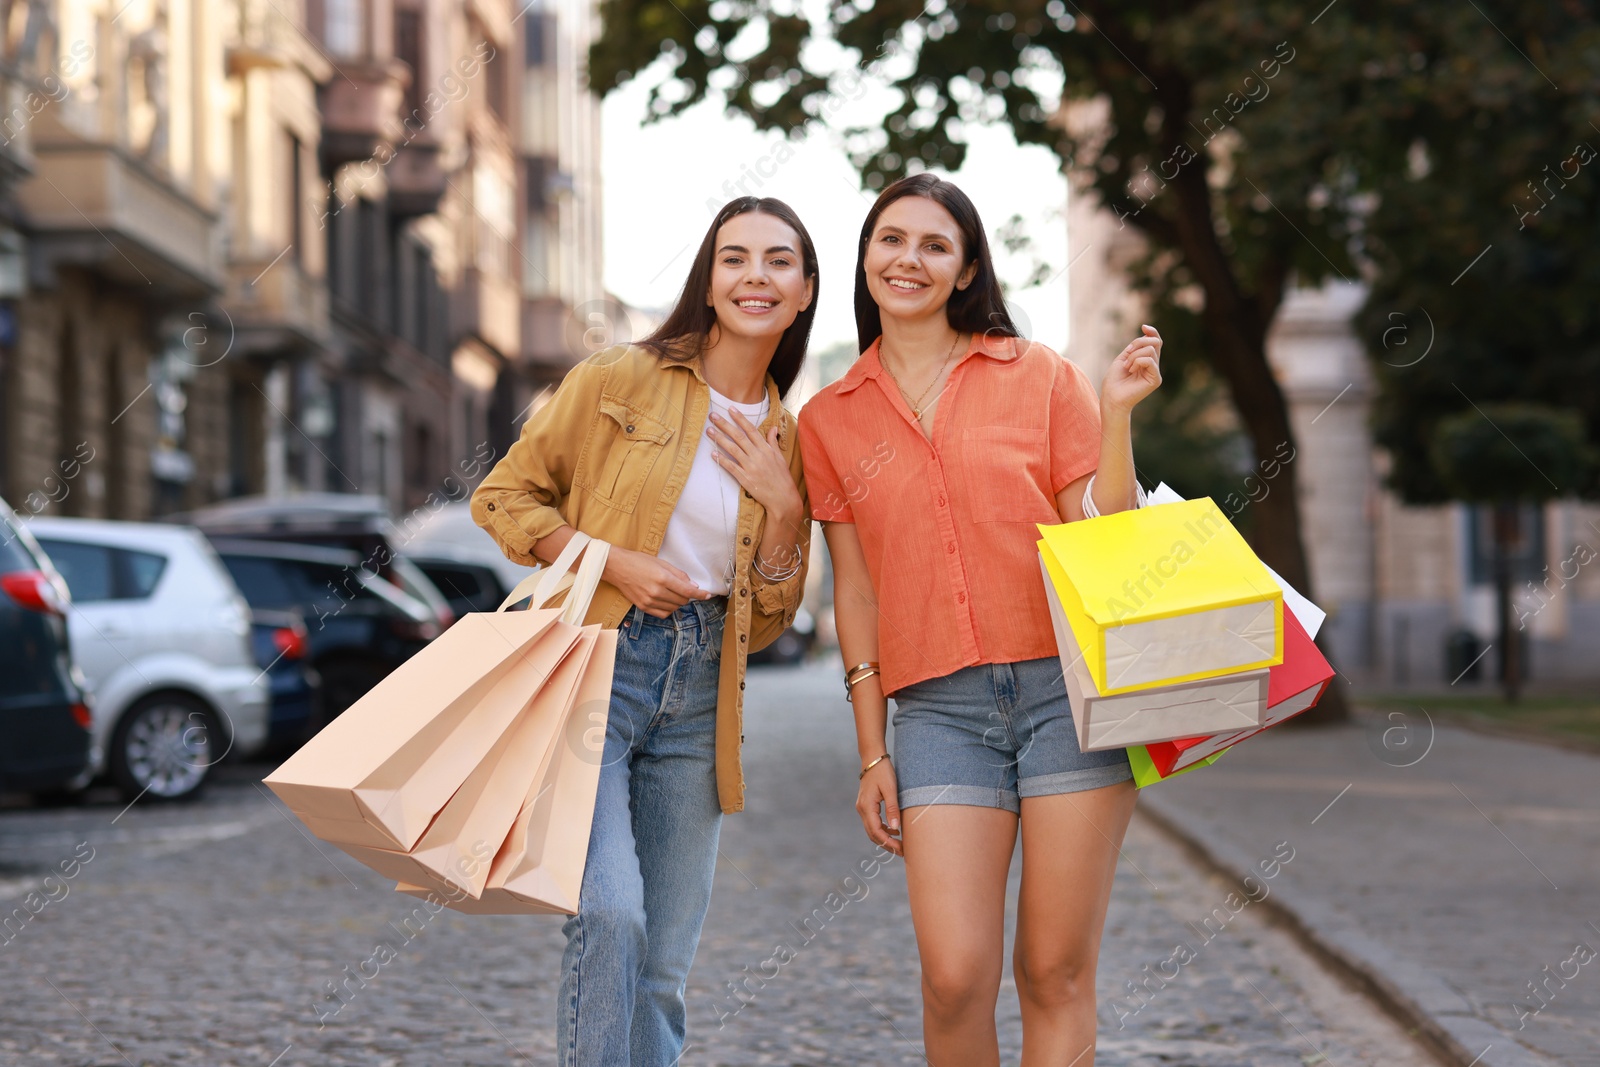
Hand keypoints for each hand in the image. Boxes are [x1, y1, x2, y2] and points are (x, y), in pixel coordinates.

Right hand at [602, 545, 710, 617]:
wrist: (617, 567)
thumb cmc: (639, 561)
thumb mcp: (662, 563)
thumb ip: (679, 575)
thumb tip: (693, 586)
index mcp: (663, 578)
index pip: (688, 591)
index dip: (700, 595)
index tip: (707, 595)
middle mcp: (656, 591)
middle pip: (682, 601)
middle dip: (686, 596)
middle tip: (682, 588)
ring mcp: (649, 601)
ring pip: (674, 608)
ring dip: (677, 602)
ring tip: (670, 592)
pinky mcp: (643, 607)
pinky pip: (663, 614)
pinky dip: (668, 609)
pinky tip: (666, 601)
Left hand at [706, 410, 802, 527]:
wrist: (783, 498)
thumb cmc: (782, 477)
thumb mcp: (780, 457)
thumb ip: (773, 442)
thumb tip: (773, 428)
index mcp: (766, 449)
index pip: (751, 430)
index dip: (740, 419)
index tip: (730, 409)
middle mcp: (758, 456)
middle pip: (739, 437)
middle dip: (725, 425)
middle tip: (713, 416)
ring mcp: (751, 467)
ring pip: (733, 450)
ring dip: (720, 439)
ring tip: (709, 431)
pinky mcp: (745, 479)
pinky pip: (731, 467)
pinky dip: (722, 460)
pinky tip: (713, 454)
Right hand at [856, 759, 902, 855]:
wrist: (873, 759)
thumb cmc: (883, 772)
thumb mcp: (890, 789)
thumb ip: (892, 809)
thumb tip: (896, 828)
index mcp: (867, 807)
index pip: (877, 832)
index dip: (888, 843)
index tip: (901, 850)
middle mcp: (862, 809)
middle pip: (873, 834)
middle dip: (887, 845)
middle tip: (902, 852)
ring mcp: (862, 807)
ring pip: (872, 830)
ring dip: (884, 838)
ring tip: (899, 844)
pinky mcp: (866, 805)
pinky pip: (873, 822)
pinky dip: (882, 829)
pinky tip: (894, 830)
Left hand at [1102, 324, 1162, 414]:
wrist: (1111, 397)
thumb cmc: (1114, 380)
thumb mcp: (1124, 357)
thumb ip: (1136, 346)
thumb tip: (1147, 333)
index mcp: (1146, 360)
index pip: (1156, 342)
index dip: (1152, 332)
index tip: (1143, 326)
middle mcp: (1153, 366)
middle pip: (1154, 343)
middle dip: (1138, 343)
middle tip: (1127, 354)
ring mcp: (1155, 373)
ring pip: (1150, 350)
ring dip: (1134, 355)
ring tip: (1127, 366)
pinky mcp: (1156, 380)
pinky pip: (1150, 361)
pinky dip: (1137, 361)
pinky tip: (1131, 370)